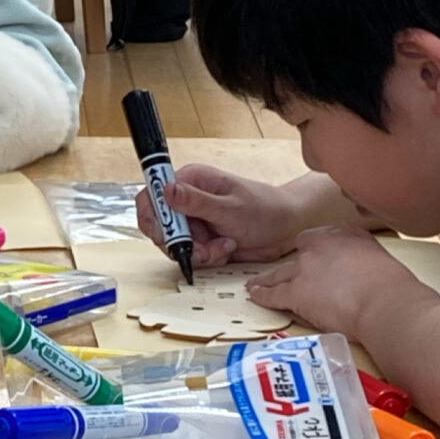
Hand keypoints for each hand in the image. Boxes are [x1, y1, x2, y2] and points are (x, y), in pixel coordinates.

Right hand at [134, 165, 317, 269]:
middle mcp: (187, 199)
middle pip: (160, 226)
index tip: (166, 235)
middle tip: (203, 248)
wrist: (286, 228)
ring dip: (198, 253)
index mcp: (191, 180)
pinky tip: (226, 249)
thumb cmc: (265, 209)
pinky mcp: (201, 239)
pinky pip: (190, 254)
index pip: (153, 195)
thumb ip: (197, 201)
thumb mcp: (230, 208)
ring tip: (223, 247)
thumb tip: (167, 190)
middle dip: (180, 243)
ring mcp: (193, 220)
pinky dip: (206, 258)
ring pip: (174, 245)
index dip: (152, 217)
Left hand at [246, 225, 417, 336]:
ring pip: (281, 273)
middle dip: (292, 265)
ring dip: (268, 279)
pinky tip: (256, 296)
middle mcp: (321, 245)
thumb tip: (365, 272)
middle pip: (299, 254)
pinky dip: (263, 296)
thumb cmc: (393, 287)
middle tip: (286, 273)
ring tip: (257, 283)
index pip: (321, 238)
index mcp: (345, 234)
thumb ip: (365, 259)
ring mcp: (306, 267)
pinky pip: (274, 293)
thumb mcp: (381, 259)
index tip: (314, 259)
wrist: (386, 302)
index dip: (315, 252)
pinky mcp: (296, 291)